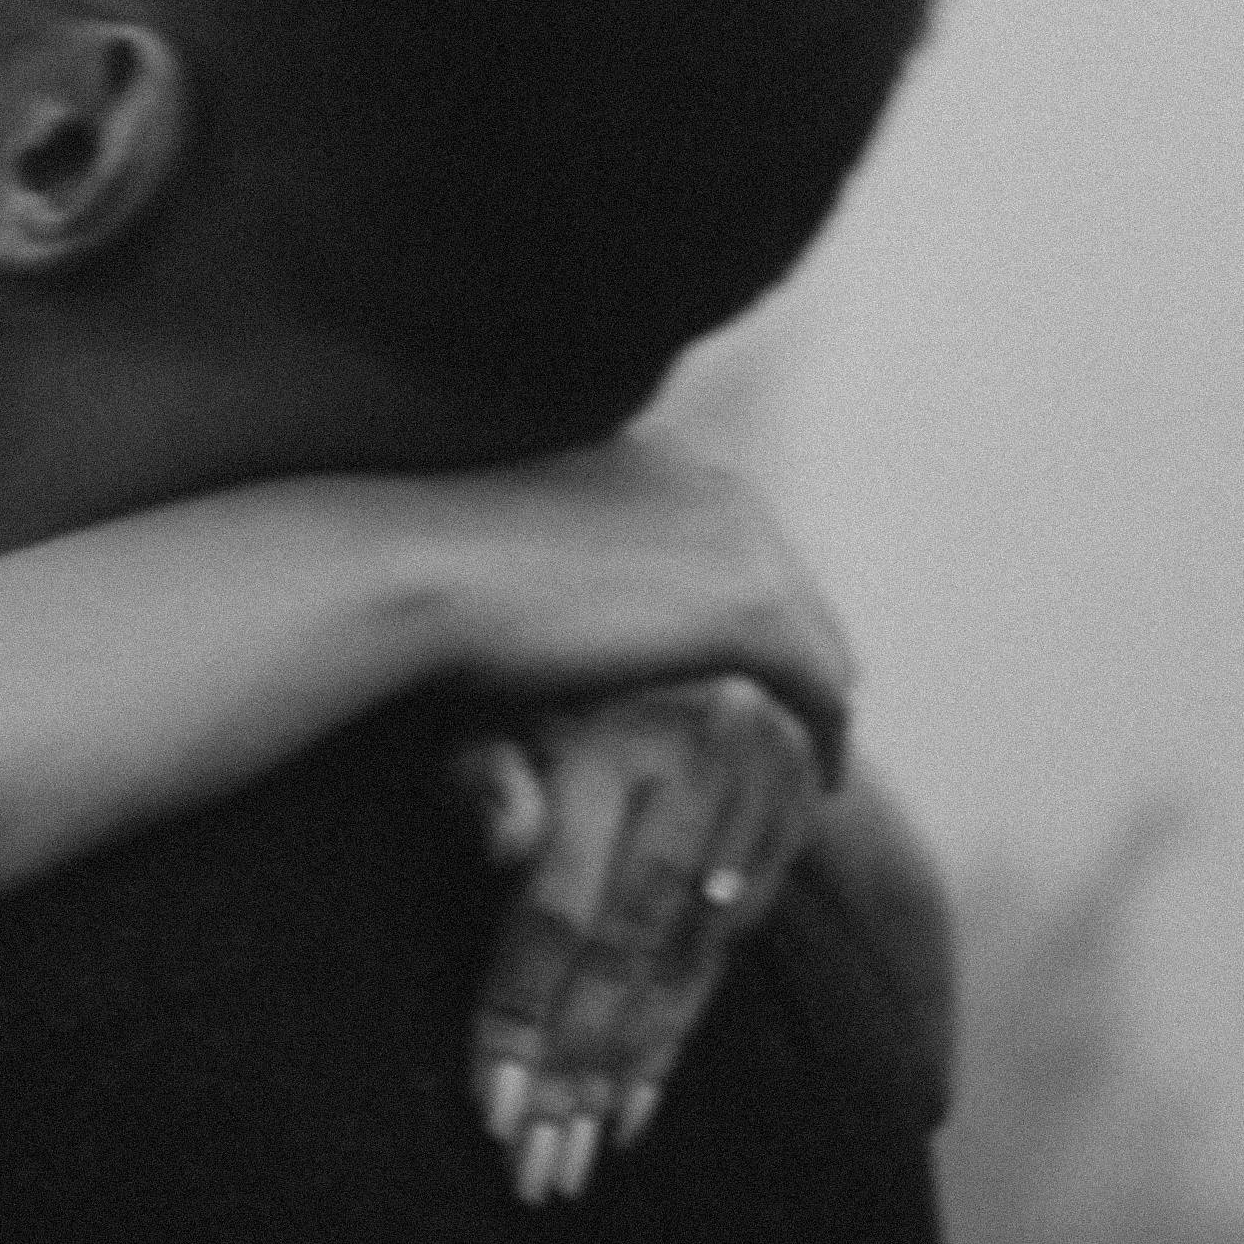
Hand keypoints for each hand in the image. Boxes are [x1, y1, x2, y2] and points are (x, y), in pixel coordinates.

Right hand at [420, 438, 852, 772]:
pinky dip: (823, 735)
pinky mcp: (751, 611)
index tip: (735, 674)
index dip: (733, 611)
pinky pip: (821, 686)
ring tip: (808, 759)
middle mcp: (711, 486)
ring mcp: (740, 543)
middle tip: (793, 726)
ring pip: (816, 636)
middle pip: (788, 584)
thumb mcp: (514, 551)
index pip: (731, 544)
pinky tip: (816, 783)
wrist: (420, 569)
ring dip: (814, 695)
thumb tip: (557, 597)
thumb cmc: (429, 570)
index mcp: (658, 461)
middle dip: (793, 651)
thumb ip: (562, 566)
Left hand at [455, 672, 824, 1201]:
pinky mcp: (787, 822)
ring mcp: (754, 795)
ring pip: (682, 964)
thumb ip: (484, 775)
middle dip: (574, 1067)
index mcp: (612, 737)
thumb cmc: (527, 681)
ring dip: (625, 1071)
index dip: (520, 1008)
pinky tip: (630, 1106)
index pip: (561, 906)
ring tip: (576, 1158)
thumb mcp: (486, 710)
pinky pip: (725, 953)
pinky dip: (675, 1033)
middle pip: (627, 951)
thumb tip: (504, 845)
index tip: (486, 1104)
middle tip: (535, 1168)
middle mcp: (696, 765)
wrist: (653, 620)